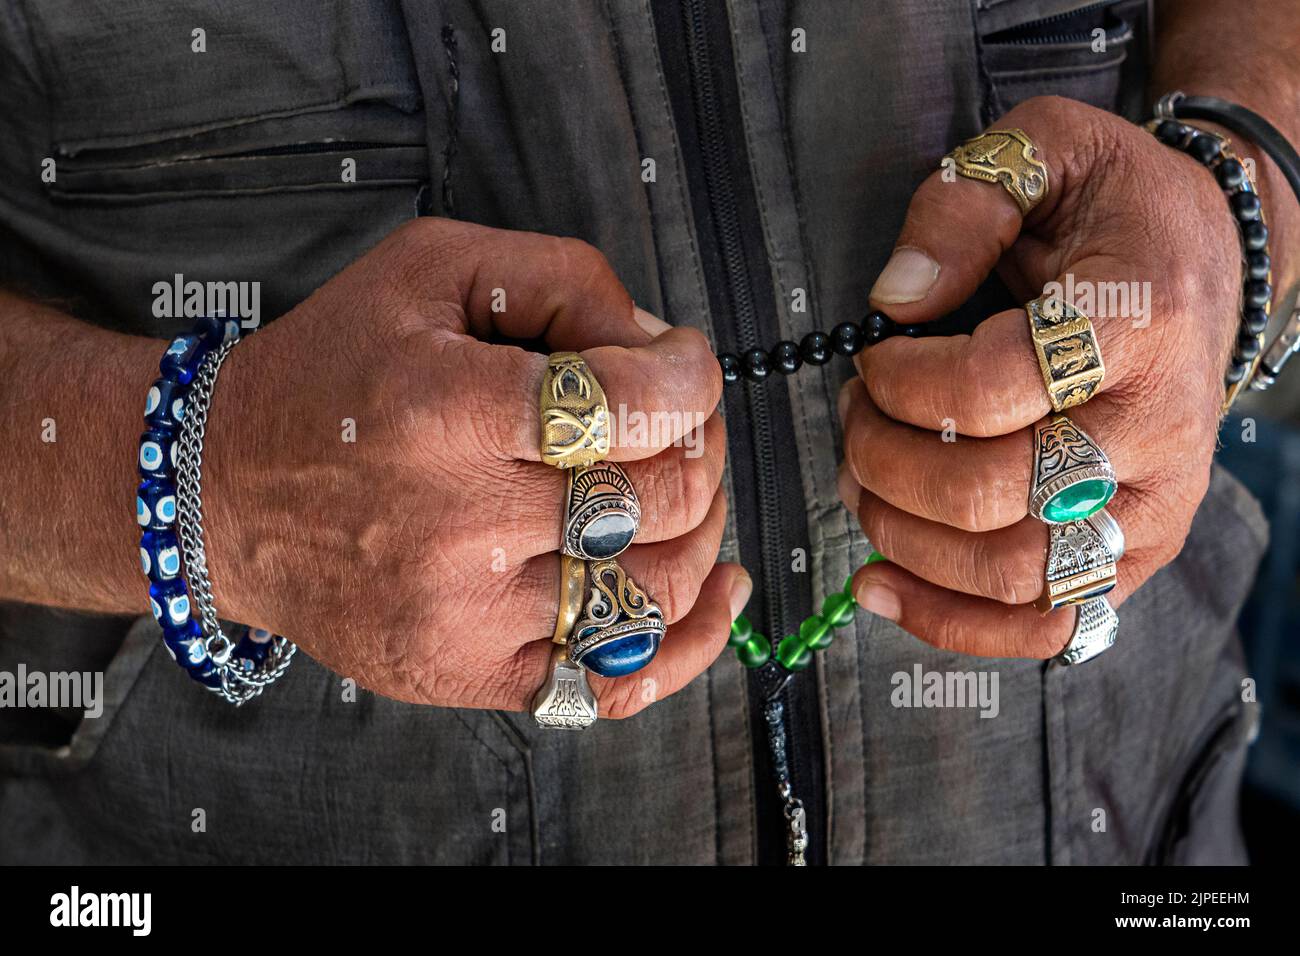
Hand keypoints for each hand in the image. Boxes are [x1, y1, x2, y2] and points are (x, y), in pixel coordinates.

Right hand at [201, 217, 748, 714]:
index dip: (690, 375)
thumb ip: (563, 280)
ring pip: (658, 586)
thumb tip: (660, 349)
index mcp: (447, 410)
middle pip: (664, 495)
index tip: (680, 365)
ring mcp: (467, 613)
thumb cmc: (330, 376)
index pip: (635, 404)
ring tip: (676, 488)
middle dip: (700, 444)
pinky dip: (688, 638)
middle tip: (677, 422)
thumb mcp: (430, 269)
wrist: (224, 496)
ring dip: (702, 527)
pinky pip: (615, 680)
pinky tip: (714, 591)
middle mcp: (458, 522)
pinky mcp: (470, 672)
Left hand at [840, 95, 1250, 657]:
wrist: (1208, 263)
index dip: (899, 384)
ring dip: (905, 539)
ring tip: (862, 486)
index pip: (986, 389)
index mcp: (1136, 322)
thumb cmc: (1116, 211)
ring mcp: (1154, 504)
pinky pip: (1046, 623)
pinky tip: (879, 588)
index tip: (871, 357)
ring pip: (1011, 571)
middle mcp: (1156, 429)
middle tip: (854, 419)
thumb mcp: (1047, 151)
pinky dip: (952, 621)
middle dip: (886, 462)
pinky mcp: (1138, 552)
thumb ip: (963, 206)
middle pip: (989, 493)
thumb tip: (893, 301)